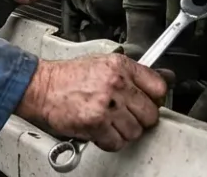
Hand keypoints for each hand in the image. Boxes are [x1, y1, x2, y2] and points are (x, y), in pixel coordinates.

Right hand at [15, 54, 168, 151]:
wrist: (41, 88)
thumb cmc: (68, 78)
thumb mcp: (103, 64)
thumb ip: (132, 74)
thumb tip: (165, 78)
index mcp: (120, 66)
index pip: (158, 87)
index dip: (154, 99)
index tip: (147, 102)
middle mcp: (116, 83)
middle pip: (150, 114)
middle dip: (138, 118)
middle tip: (124, 115)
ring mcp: (107, 105)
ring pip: (135, 131)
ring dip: (123, 131)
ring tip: (109, 122)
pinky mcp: (96, 123)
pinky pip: (117, 142)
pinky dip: (109, 141)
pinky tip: (100, 130)